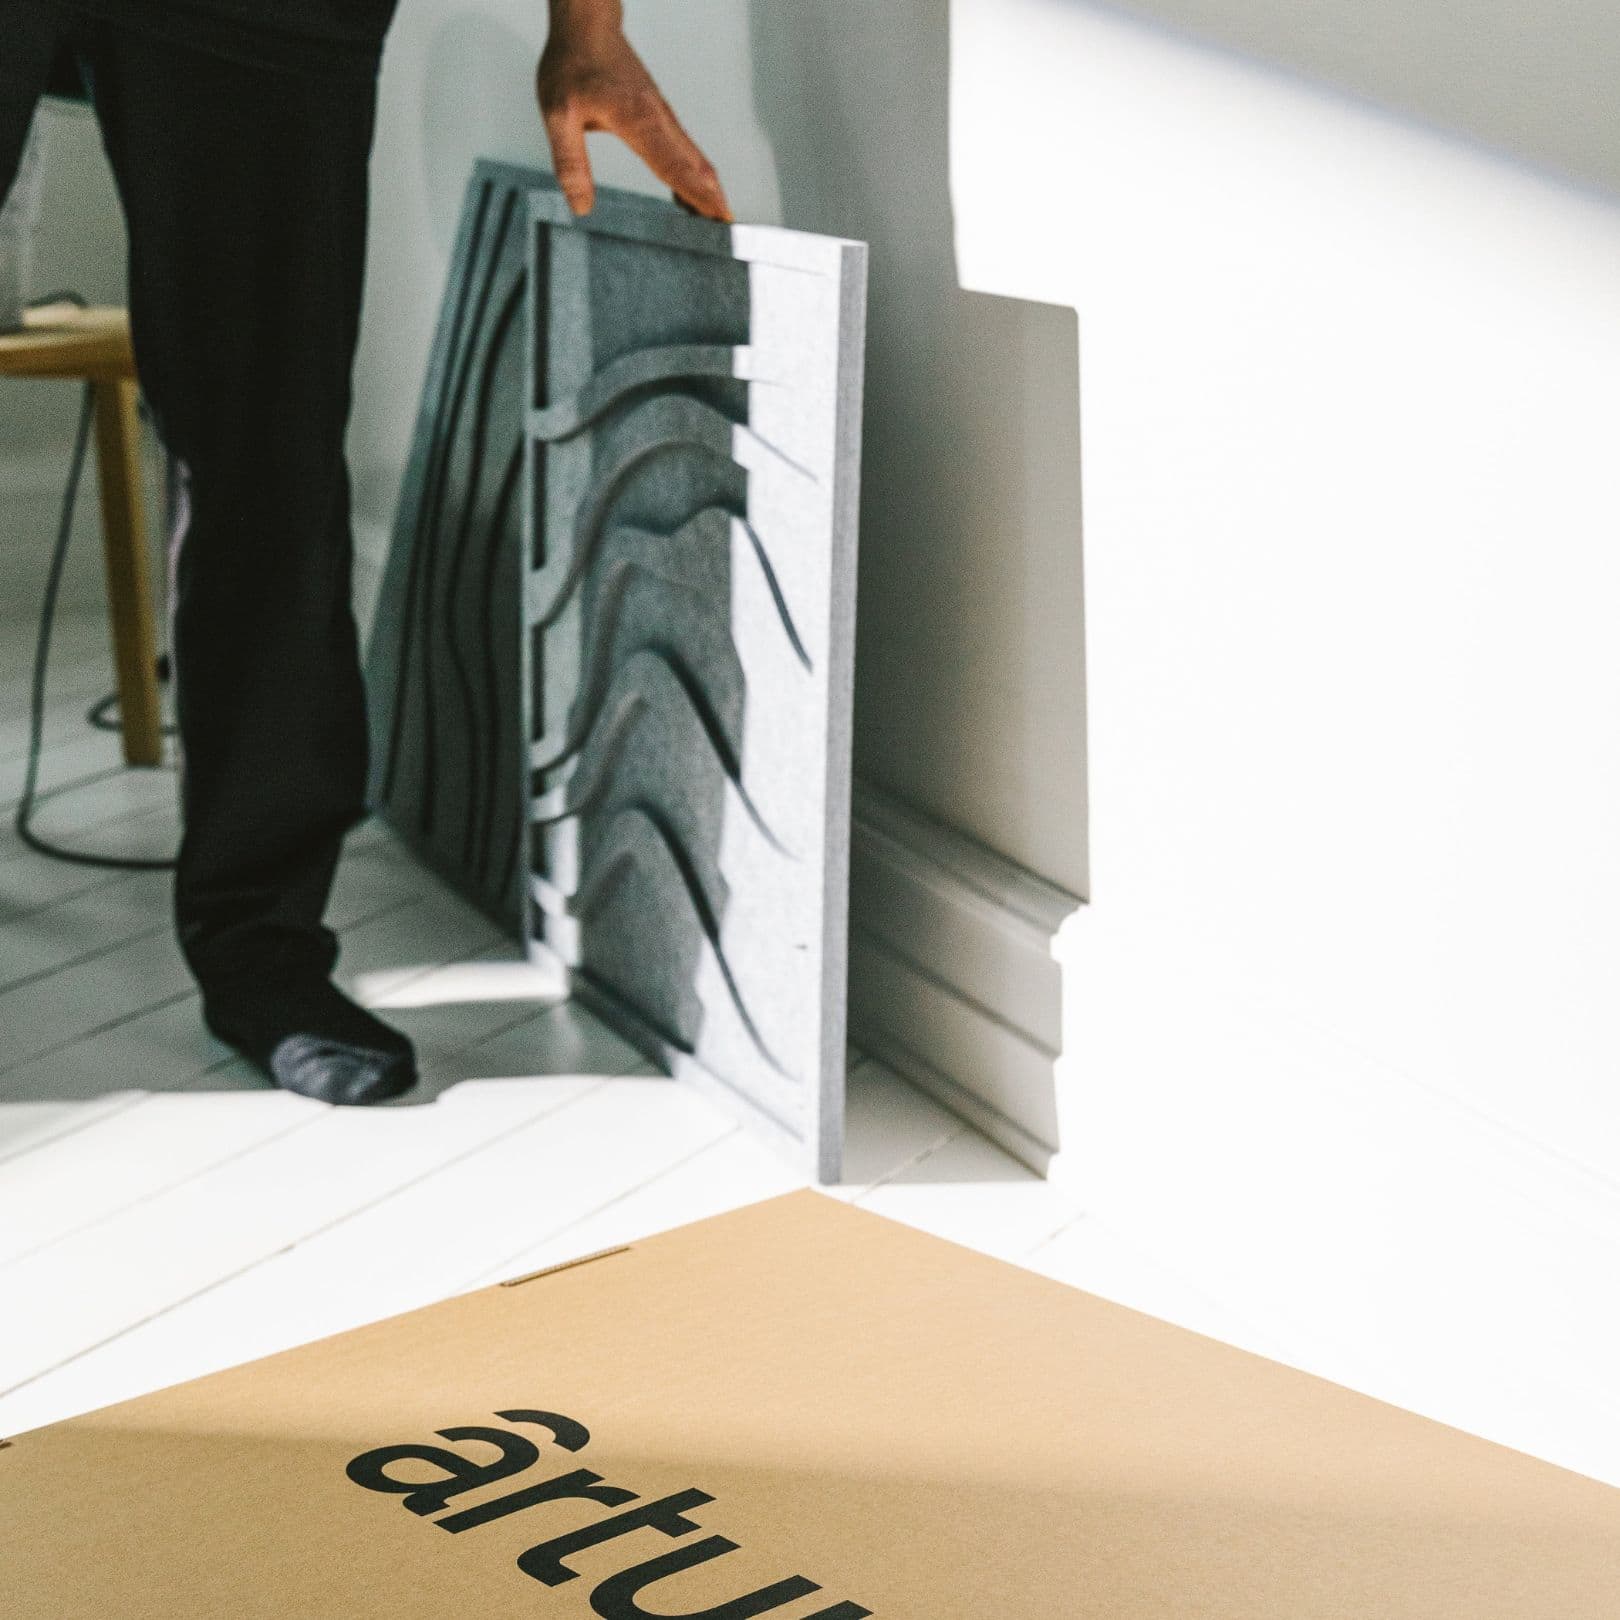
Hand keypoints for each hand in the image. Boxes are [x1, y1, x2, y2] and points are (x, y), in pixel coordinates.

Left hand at [537, 3, 731, 221]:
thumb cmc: (572, 64)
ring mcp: (664, 118)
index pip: (676, 169)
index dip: (699, 198)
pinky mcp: (660, 117)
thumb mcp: (557, 114)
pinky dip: (697, 179)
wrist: (587, 25)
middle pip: (698, 169)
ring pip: (696, 162)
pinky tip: (693, 200)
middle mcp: (660, 121)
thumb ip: (570, 161)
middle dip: (715, 204)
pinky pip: (686, 154)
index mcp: (639, 122)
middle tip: (728, 240)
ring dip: (709, 194)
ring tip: (717, 229)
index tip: (721, 223)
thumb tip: (581, 207)